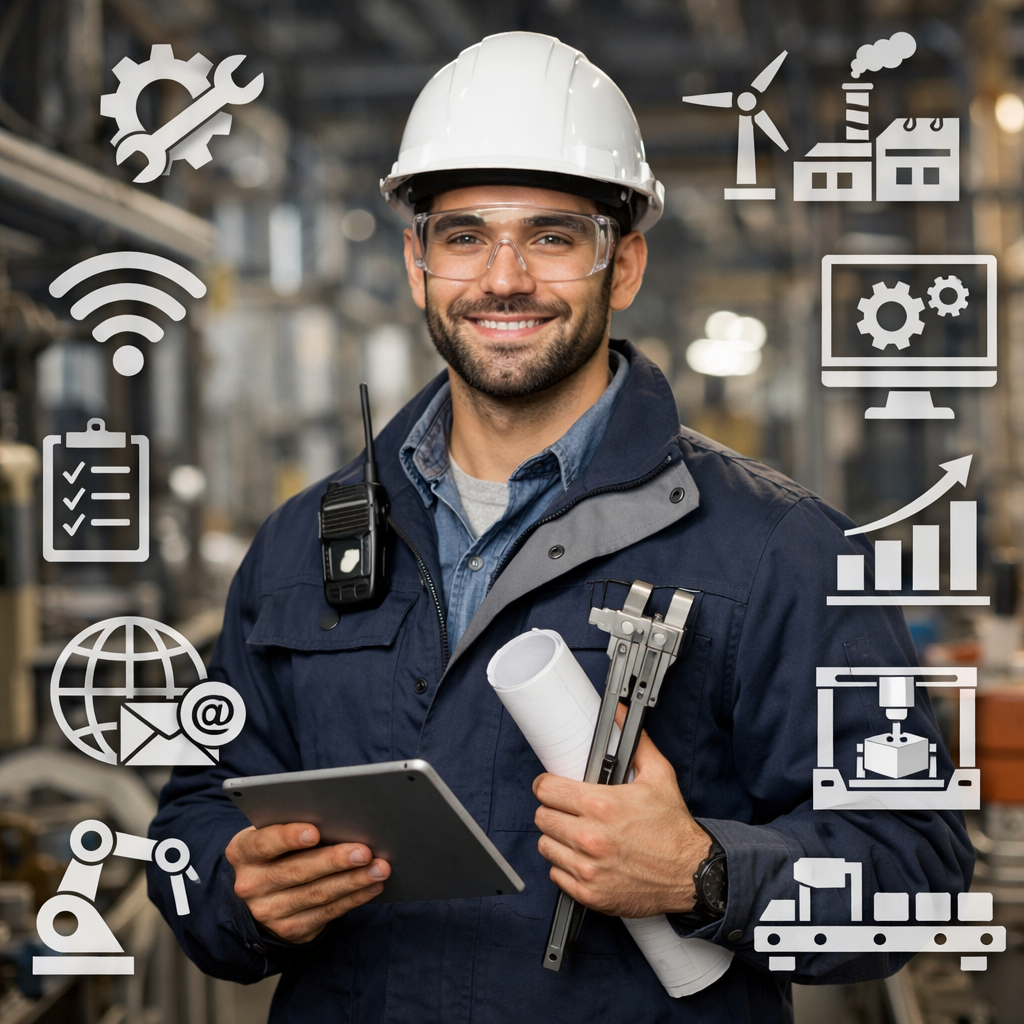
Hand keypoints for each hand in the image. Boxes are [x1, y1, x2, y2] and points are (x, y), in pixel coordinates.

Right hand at [226, 823, 390, 943]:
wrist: (258, 891)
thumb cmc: (275, 849)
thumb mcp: (270, 833)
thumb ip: (292, 825)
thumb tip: (339, 817)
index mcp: (242, 852)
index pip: (263, 843)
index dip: (288, 837)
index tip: (315, 832)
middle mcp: (250, 885)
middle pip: (297, 871)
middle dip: (334, 861)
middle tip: (365, 851)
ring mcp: (269, 912)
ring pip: (316, 895)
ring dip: (352, 881)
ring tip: (379, 868)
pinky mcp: (290, 930)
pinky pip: (326, 914)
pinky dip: (353, 898)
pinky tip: (372, 886)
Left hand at [532, 723, 710, 918]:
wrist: (692, 873)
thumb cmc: (673, 828)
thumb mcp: (658, 776)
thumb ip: (636, 742)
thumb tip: (622, 713)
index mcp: (602, 806)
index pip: (546, 789)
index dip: (547, 785)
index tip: (552, 787)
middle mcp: (591, 837)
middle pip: (542, 817)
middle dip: (552, 810)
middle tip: (567, 810)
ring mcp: (588, 868)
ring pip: (545, 845)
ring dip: (557, 838)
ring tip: (576, 834)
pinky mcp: (590, 893)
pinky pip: (556, 875)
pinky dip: (565, 866)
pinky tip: (583, 858)